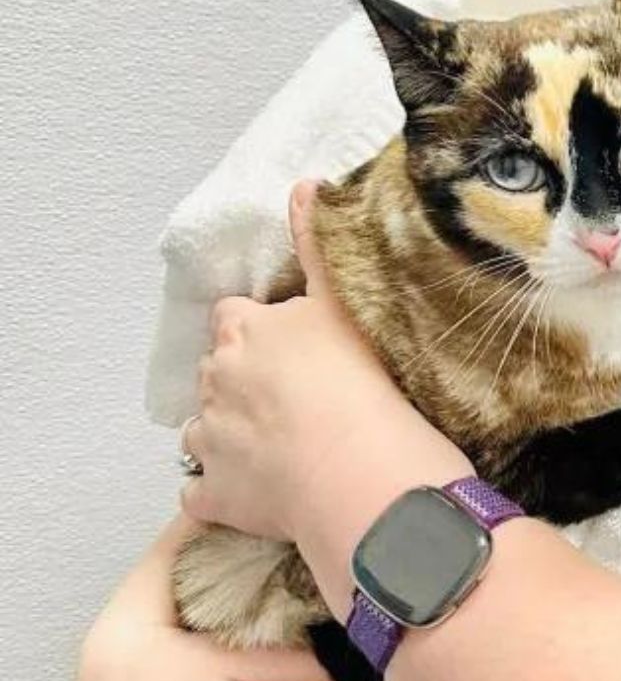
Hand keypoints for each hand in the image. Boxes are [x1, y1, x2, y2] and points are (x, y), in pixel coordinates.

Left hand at [179, 181, 416, 542]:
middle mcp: (215, 381)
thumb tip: (303, 185)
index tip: (288, 346)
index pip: (231, 317)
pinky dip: (222, 493)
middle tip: (294, 398)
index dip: (257, 331)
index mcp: (242, 331)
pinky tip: (258, 493)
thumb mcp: (341, 301)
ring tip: (279, 448)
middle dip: (242, 383)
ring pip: (203, 433)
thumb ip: (316, 243)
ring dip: (228, 437)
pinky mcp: (214, 495)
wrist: (357, 469)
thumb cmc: (357, 381)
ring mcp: (209, 442)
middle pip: (217, 373)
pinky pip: (202, 494)